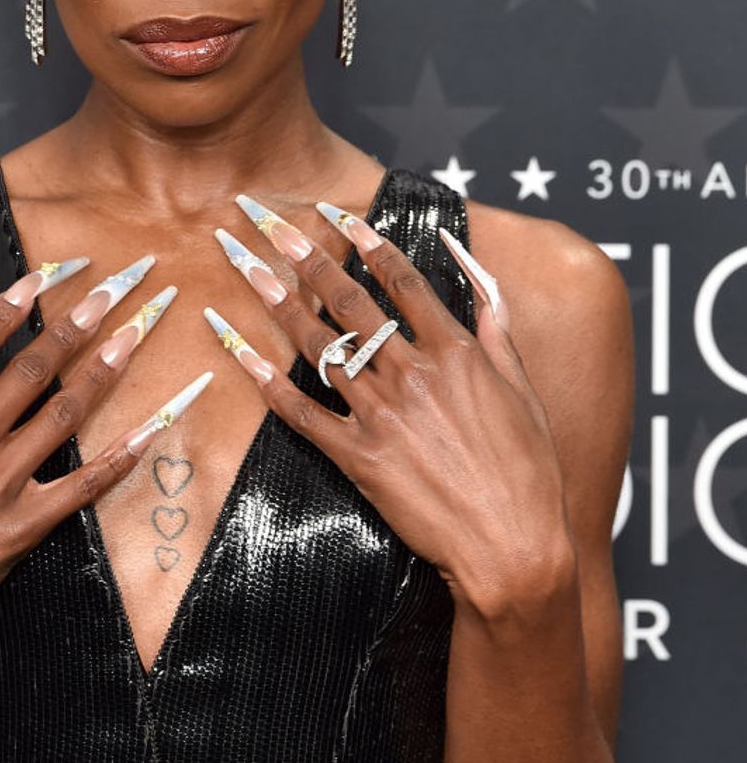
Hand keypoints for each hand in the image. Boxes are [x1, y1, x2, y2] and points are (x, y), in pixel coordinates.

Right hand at [0, 246, 207, 681]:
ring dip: (103, 370)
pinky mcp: (23, 525)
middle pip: (31, 369)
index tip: (41, 277)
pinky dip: (123, 456)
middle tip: (111, 288)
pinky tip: (153, 426)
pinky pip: (84, 486)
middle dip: (75, 322)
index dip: (11, 307)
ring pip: (63, 414)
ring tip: (136, 333)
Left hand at [205, 198, 570, 608]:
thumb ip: (495, 324)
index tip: (337, 216)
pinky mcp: (357, 456)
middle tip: (269, 221)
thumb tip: (474, 271)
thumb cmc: (527, 470)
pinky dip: (264, 378)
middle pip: (349, 301)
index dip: (366, 243)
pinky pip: (300, 411)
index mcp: (456, 351)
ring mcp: (381, 414)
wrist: (512, 546)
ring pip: (319, 345)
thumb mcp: (522, 387)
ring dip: (276, 301)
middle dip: (305, 255)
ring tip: (245, 266)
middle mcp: (413, 373)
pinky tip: (235, 348)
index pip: (401, 281)